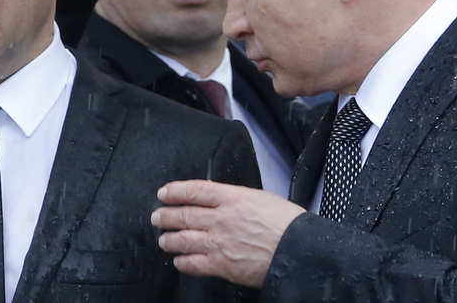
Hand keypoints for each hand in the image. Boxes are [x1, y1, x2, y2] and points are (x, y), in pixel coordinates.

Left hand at [151, 180, 304, 287]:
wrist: (299, 250)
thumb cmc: (286, 224)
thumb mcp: (260, 198)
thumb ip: (236, 197)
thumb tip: (218, 197)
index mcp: (232, 198)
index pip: (195, 190)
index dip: (175, 191)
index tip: (164, 193)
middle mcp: (222, 218)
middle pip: (183, 214)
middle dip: (165, 215)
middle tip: (157, 216)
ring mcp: (219, 242)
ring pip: (183, 239)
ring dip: (169, 239)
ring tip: (164, 239)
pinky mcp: (222, 265)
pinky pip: (194, 264)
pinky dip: (183, 262)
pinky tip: (179, 261)